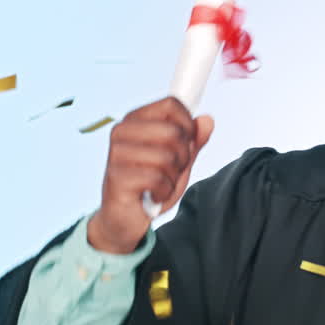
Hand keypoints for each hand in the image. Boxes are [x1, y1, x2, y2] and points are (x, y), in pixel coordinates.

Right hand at [88, 97, 214, 253]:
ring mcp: (116, 154)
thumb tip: (207, 120)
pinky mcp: (116, 177)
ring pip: (167, 156)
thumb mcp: (178, 161)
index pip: (171, 105)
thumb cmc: (150, 185)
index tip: (186, 143)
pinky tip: (152, 195)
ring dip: (172, 177)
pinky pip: (157, 178)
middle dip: (183, 156)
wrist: (125, 219)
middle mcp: (121, 132)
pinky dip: (163, 191)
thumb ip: (192, 141)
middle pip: (173, 131)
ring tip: (159, 184)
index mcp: (135, 120)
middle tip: (170, 170)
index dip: (188, 125)